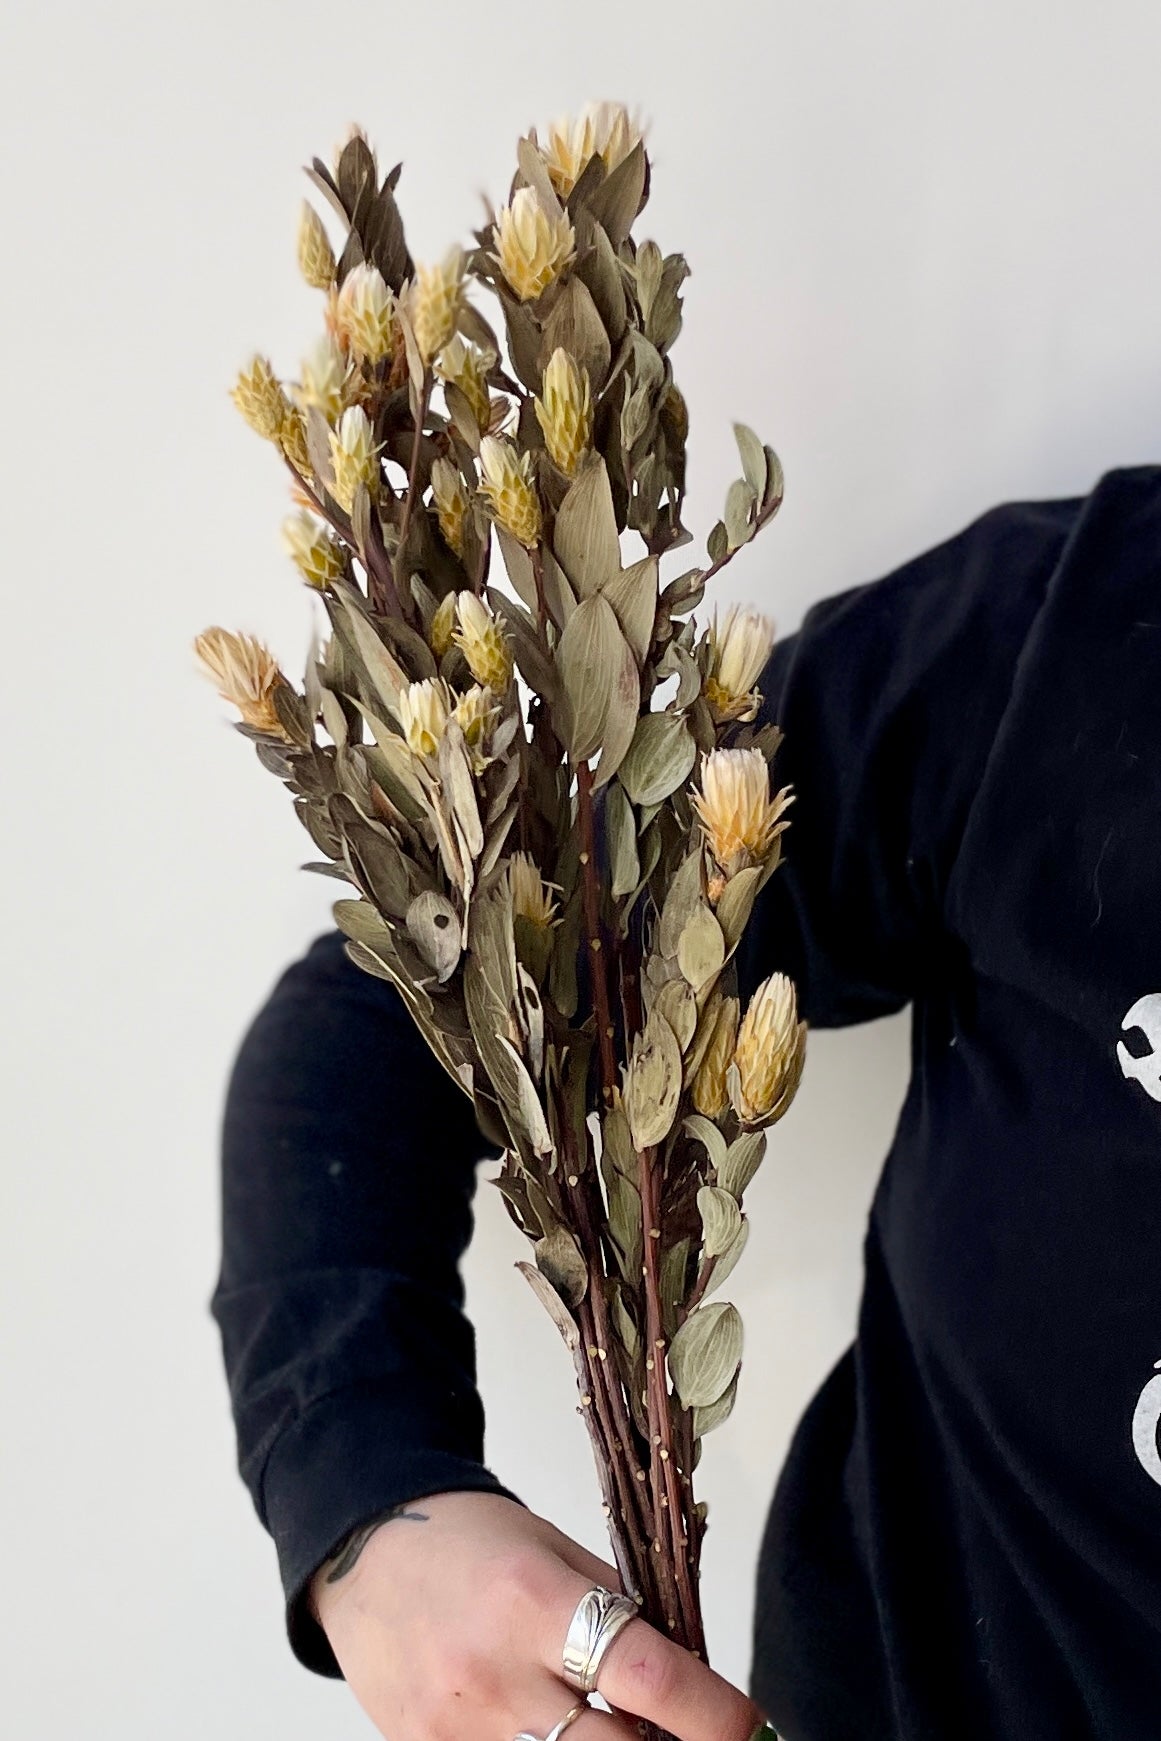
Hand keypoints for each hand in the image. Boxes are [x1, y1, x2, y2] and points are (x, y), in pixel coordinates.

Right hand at [310, 1489, 767, 1740]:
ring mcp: (456, 1728)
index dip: (712, 1712)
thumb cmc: (469, 1540)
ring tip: (617, 1727)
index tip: (751, 1726)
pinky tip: (556, 1730)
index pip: (646, 1676)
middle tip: (691, 1734)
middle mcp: (494, 1673)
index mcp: (533, 1599)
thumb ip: (619, 1611)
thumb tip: (693, 1675)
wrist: (363, 1552)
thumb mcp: (553, 1551)